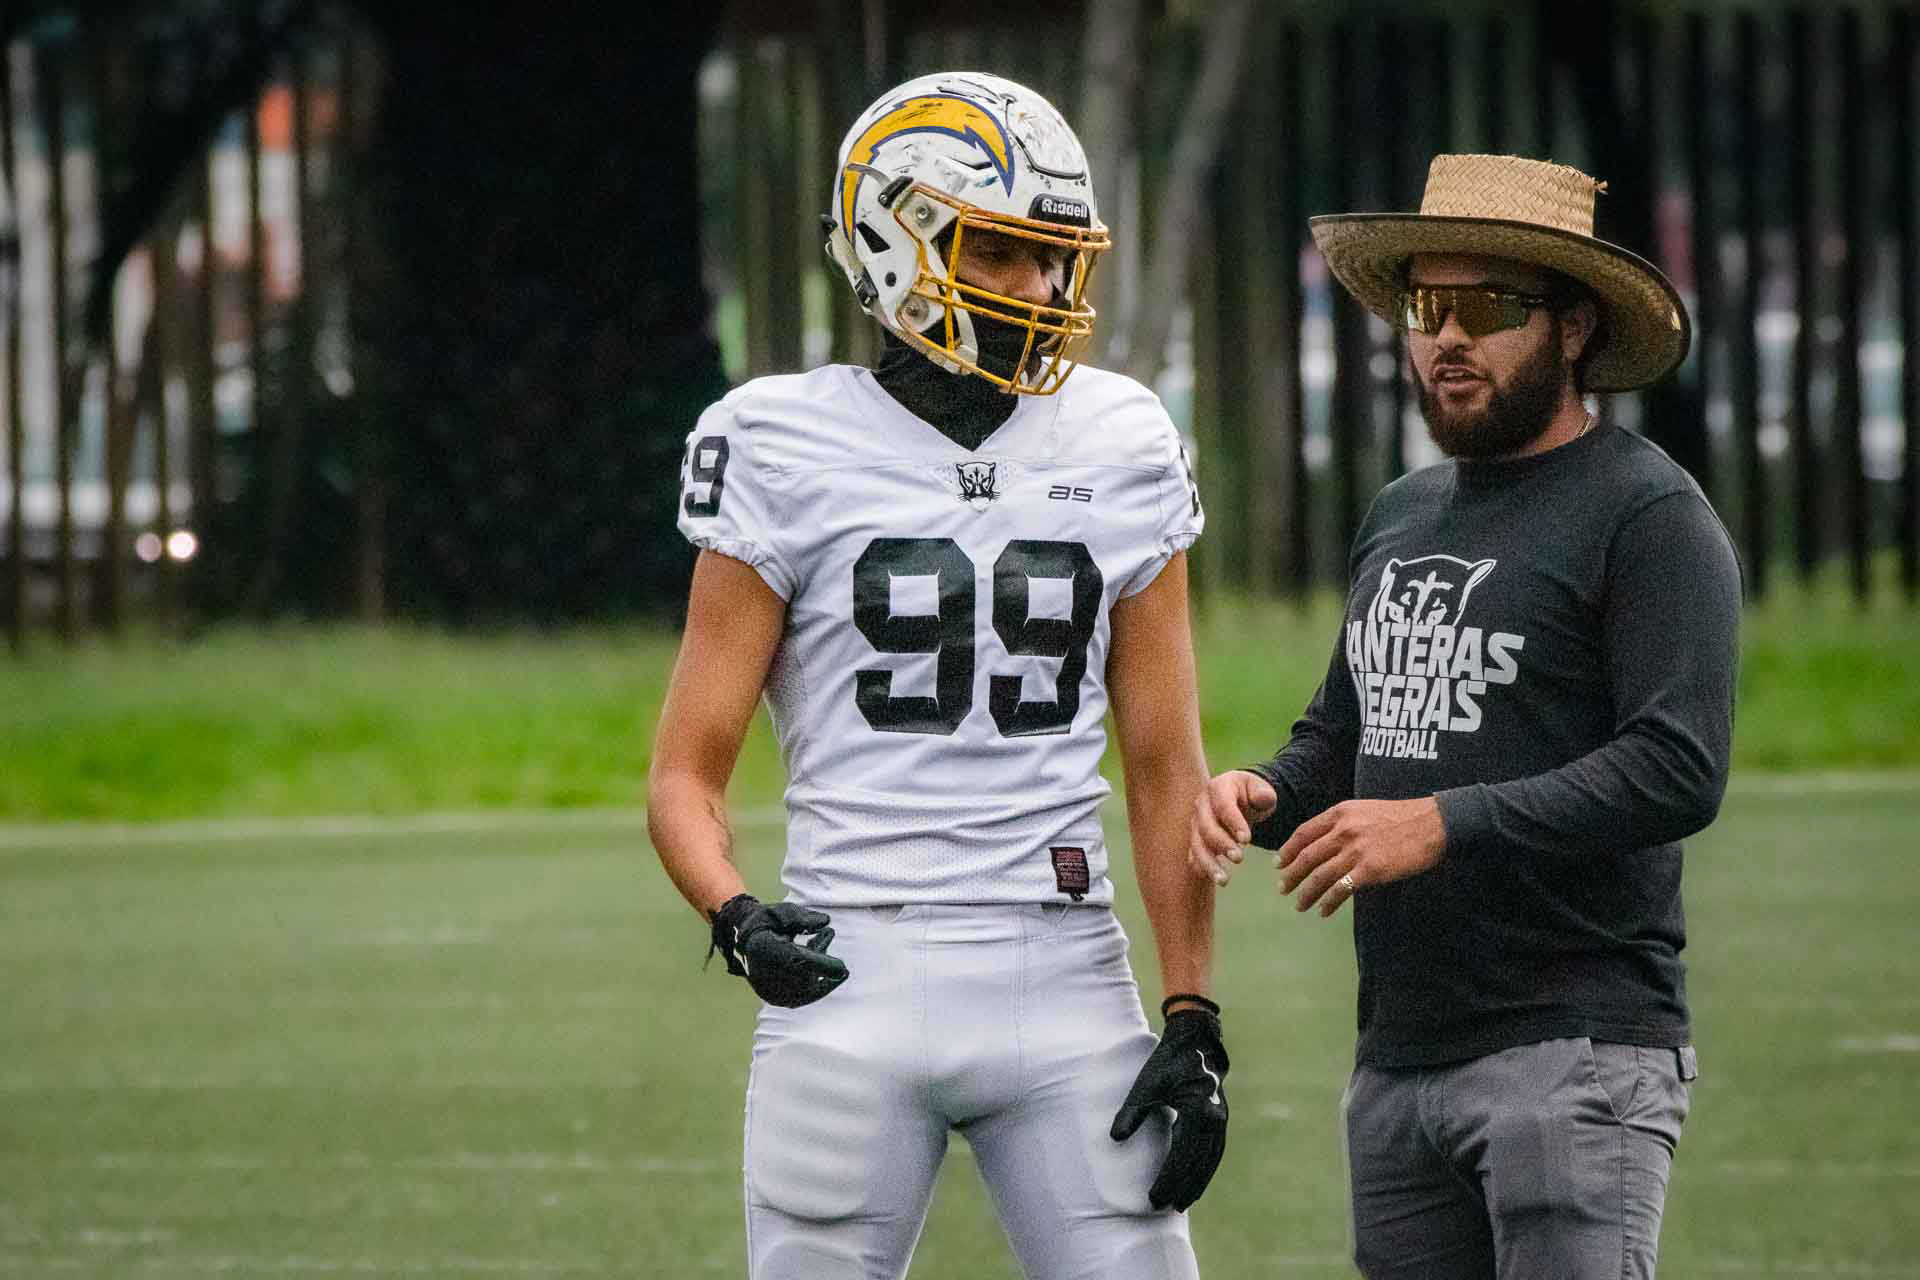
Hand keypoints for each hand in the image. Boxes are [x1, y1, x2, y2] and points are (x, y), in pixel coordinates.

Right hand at [708, 895, 849, 1006]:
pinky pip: (798, 997)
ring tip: (826, 956)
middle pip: (805, 976)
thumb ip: (804, 918)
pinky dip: (812, 987)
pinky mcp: (771, 996)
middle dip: (824, 968)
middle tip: (843, 968)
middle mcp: (766, 972)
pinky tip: (822, 976)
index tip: (843, 969)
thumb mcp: (783, 912)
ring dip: (819, 975)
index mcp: (769, 950)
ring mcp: (767, 987)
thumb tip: (826, 923)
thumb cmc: (765, 922)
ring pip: (803, 988)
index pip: (802, 961)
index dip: (824, 966)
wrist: (740, 938)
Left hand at [1110, 1009, 1228, 1211]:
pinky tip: (1196, 1181)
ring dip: (1197, 1183)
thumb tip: (1116, 1138)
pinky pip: (1214, 1151)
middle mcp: (1215, 1120)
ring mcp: (1221, 1120)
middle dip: (1182, 1188)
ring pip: (1210, 1161)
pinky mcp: (1221, 1118)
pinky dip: (1205, 1169)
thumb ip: (1132, 1112)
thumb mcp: (1147, 1084)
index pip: (1181, 1156)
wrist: (1197, 1040)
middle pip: (1198, 1164)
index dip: (1167, 1179)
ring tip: (1182, 1203)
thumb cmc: (1169, 1060)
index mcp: (1198, 1111)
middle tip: (1166, 1208)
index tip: (1153, 1197)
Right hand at [1189, 770, 1277, 885]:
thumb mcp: (1261, 789)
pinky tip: (1214, 879)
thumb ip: (1264, 793)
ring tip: (1224, 880)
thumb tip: (1264, 798)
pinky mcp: (1196, 839)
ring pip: (1197, 845)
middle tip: (1239, 859)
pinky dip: (1203, 868)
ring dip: (1209, 863)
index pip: (1223, 806)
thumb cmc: (1251, 794)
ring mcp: (1196, 823)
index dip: (1233, 822)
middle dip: (1221, 844)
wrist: (1238, 800)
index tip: (1247, 839)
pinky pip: (1195, 855)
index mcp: (1218, 787)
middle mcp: (1202, 805)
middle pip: (1206, 827)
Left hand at [1274, 798, 1446, 916]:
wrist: (1431, 823)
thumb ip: (1342, 823)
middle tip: (1282, 889)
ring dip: (1307, 893)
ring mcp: (1356, 850)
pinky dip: (1329, 902)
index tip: (1279, 863)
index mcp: (1340, 813)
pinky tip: (1324, 911)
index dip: (1288, 850)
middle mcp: (1343, 830)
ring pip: (1320, 875)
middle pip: (1307, 856)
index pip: (1304, 833)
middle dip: (1291, 875)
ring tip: (1300, 905)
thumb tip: (1323, 843)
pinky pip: (1341, 889)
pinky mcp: (1370, 869)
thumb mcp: (1364, 810)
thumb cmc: (1400, 817)